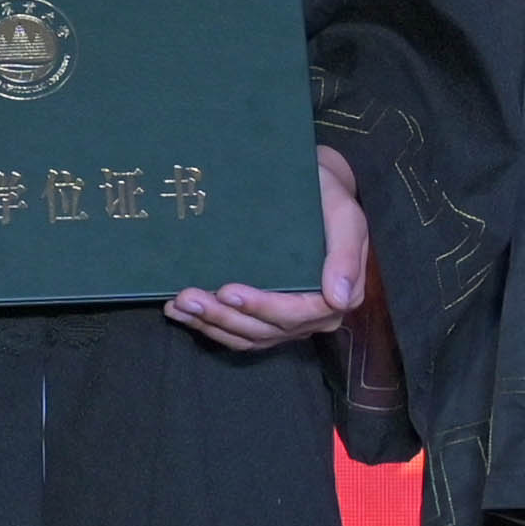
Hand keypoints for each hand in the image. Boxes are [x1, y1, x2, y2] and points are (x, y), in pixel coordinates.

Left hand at [169, 145, 369, 351]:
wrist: (314, 189)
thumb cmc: (328, 197)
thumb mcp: (345, 216)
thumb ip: (346, 255)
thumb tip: (339, 297)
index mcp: (336, 298)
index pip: (295, 313)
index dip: (260, 307)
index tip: (227, 291)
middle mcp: (312, 318)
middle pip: (264, 329)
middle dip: (223, 315)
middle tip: (188, 296)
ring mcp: (287, 323)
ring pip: (245, 336)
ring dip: (209, 324)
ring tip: (178, 305)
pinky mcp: (265, 318)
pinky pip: (236, 332)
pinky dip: (207, 325)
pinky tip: (179, 312)